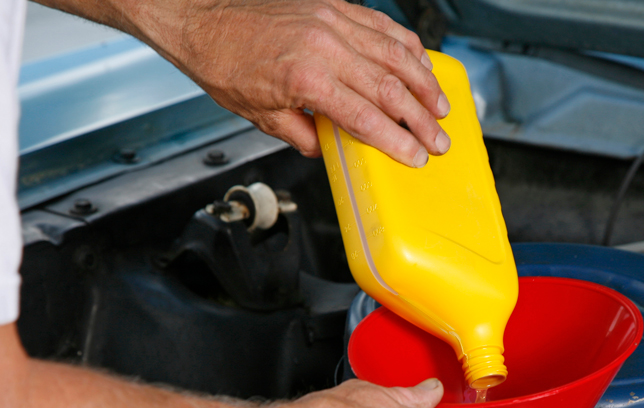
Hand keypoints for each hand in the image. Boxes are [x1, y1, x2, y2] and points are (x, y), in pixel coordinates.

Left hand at [129, 0, 449, 166]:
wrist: (200, 17)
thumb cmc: (223, 63)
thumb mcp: (260, 116)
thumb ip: (303, 136)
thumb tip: (331, 150)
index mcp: (307, 79)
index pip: (367, 117)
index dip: (397, 141)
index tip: (415, 156)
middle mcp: (325, 46)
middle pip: (390, 88)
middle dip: (421, 119)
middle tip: (439, 141)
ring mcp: (332, 20)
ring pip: (395, 54)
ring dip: (425, 84)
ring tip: (442, 108)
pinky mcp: (333, 5)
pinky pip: (382, 25)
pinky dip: (407, 46)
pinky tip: (421, 65)